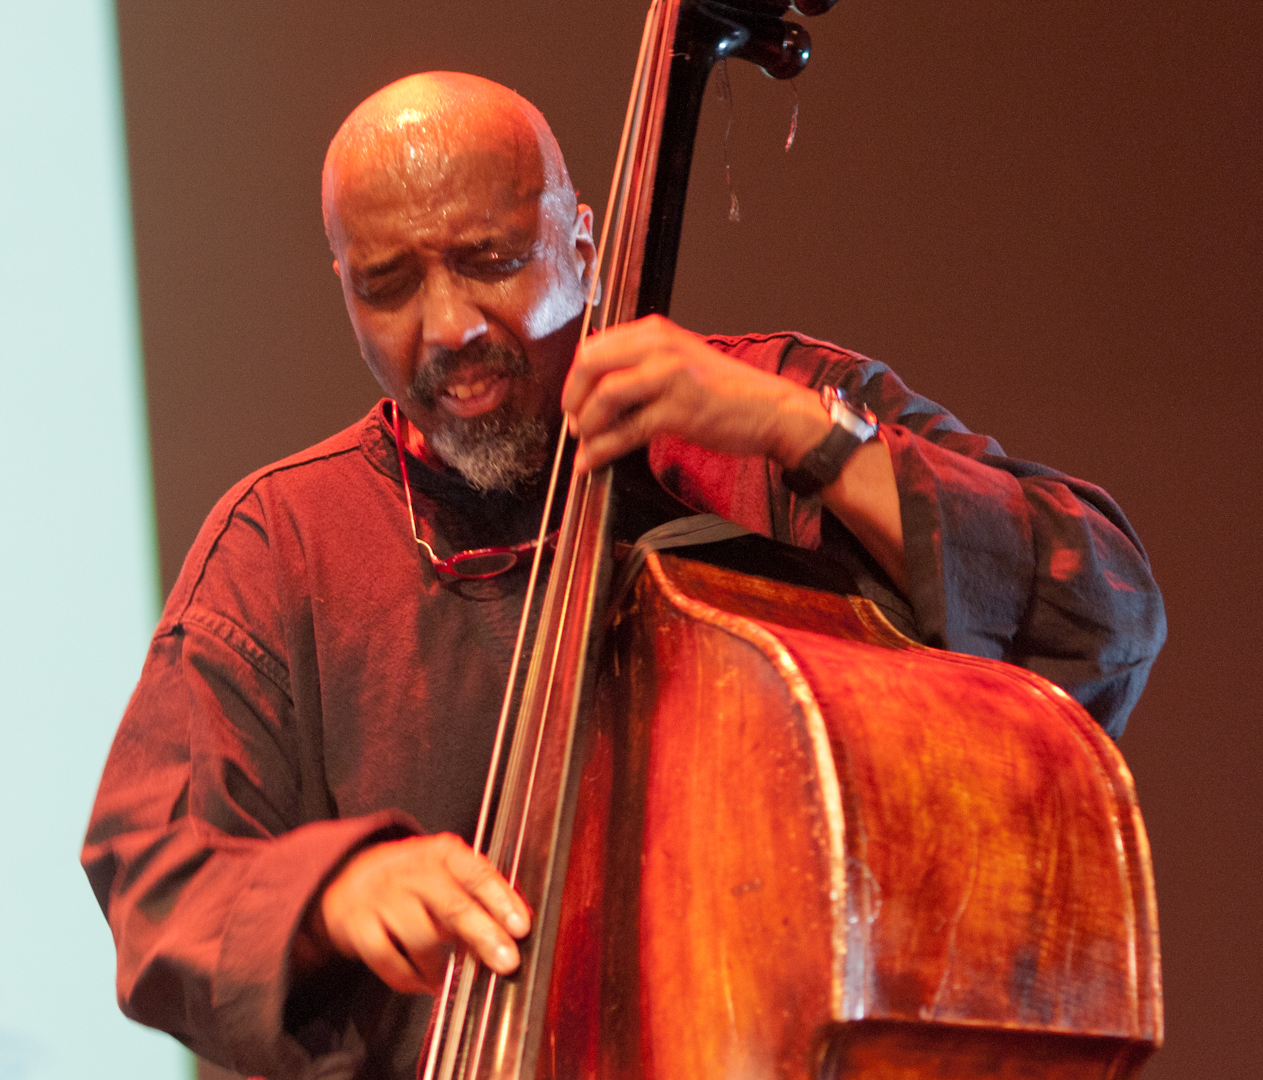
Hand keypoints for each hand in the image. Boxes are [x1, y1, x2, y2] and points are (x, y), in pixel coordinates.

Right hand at [313, 833, 530, 994]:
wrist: (348, 876)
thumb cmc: (411, 879)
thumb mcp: (445, 872)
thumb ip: (478, 895)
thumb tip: (513, 927)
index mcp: (441, 853)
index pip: (477, 874)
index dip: (501, 900)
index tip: (520, 926)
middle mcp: (411, 870)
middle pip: (452, 905)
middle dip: (483, 936)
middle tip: (505, 961)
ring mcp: (381, 895)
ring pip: (420, 936)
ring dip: (441, 965)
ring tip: (449, 977)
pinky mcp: (356, 923)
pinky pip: (386, 958)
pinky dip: (408, 977)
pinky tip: (422, 981)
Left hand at [562, 315, 829, 473]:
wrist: (771, 410)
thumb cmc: (726, 392)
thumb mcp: (680, 362)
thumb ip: (642, 366)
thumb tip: (596, 388)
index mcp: (656, 332)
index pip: (595, 346)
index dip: (576, 378)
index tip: (573, 401)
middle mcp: (660, 346)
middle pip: (591, 364)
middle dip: (573, 398)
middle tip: (573, 423)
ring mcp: (670, 376)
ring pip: (605, 396)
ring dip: (587, 425)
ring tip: (584, 444)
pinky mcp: (678, 410)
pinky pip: (626, 430)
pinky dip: (602, 449)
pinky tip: (592, 461)